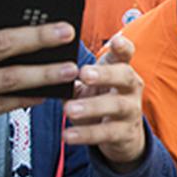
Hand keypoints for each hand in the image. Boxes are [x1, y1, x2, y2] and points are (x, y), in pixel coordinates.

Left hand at [65, 34, 146, 168]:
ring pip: (116, 106)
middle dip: (105, 74)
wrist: (121, 135)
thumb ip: (71, 77)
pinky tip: (69, 135)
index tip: (115, 41)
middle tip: (84, 73)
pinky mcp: (126, 133)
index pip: (126, 53)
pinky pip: (107, 133)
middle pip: (125, 76)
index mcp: (120, 70)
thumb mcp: (87, 87)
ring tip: (69, 109)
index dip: (123, 46)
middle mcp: (130, 88)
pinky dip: (86, 134)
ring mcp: (131, 110)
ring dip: (92, 106)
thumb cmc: (100, 102)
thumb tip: (44, 69)